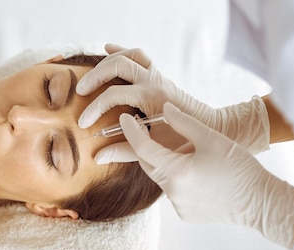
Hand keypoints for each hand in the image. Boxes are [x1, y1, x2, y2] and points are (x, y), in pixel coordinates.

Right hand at [77, 44, 269, 162]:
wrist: (213, 130)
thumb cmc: (186, 142)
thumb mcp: (154, 148)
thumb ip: (125, 151)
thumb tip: (98, 156)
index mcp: (152, 97)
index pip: (114, 95)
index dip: (95, 108)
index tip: (84, 124)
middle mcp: (154, 82)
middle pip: (117, 66)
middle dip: (95, 77)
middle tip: (80, 93)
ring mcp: (157, 76)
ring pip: (129, 55)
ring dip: (108, 61)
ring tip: (91, 75)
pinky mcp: (159, 76)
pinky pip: (140, 56)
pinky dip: (123, 51)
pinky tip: (108, 48)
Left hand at [120, 102, 293, 249]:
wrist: (261, 203)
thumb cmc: (239, 168)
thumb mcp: (211, 138)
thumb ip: (183, 122)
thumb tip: (164, 109)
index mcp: (175, 172)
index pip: (142, 148)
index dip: (131, 130)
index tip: (125, 117)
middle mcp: (172, 192)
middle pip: (149, 164)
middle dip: (146, 147)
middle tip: (146, 128)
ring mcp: (178, 206)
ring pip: (163, 178)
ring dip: (166, 163)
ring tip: (185, 151)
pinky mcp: (187, 214)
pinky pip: (175, 192)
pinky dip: (179, 180)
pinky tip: (198, 173)